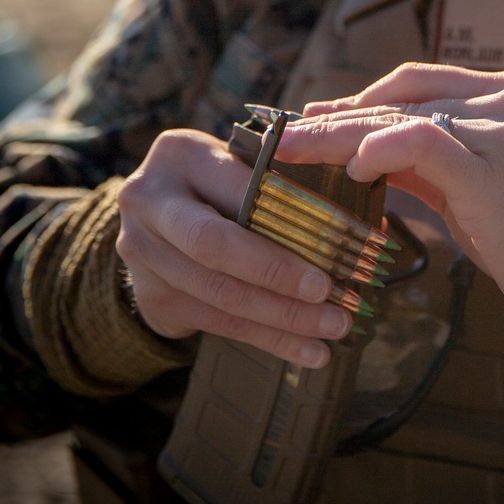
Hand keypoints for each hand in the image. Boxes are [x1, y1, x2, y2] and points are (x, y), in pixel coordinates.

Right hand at [116, 128, 351, 367]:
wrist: (153, 214)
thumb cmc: (217, 179)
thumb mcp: (237, 161)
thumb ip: (279, 178)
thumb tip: (361, 216)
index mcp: (180, 154)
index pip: (239, 189)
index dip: (288, 218)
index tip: (339, 244)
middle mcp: (149, 202)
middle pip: (216, 248)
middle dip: (279, 276)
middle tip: (331, 296)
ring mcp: (142, 254)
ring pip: (219, 295)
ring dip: (282, 318)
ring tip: (333, 328)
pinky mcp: (151, 297)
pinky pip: (217, 323)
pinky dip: (268, 339)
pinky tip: (307, 350)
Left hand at [280, 63, 503, 333]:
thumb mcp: (476, 183)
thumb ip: (427, 158)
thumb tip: (359, 150)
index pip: (419, 81)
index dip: (362, 96)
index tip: (317, 116)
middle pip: (403, 97)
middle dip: (338, 115)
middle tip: (288, 134)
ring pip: (403, 117)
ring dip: (342, 134)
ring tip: (298, 151)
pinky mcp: (494, 171)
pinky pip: (424, 143)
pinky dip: (380, 149)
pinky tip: (353, 167)